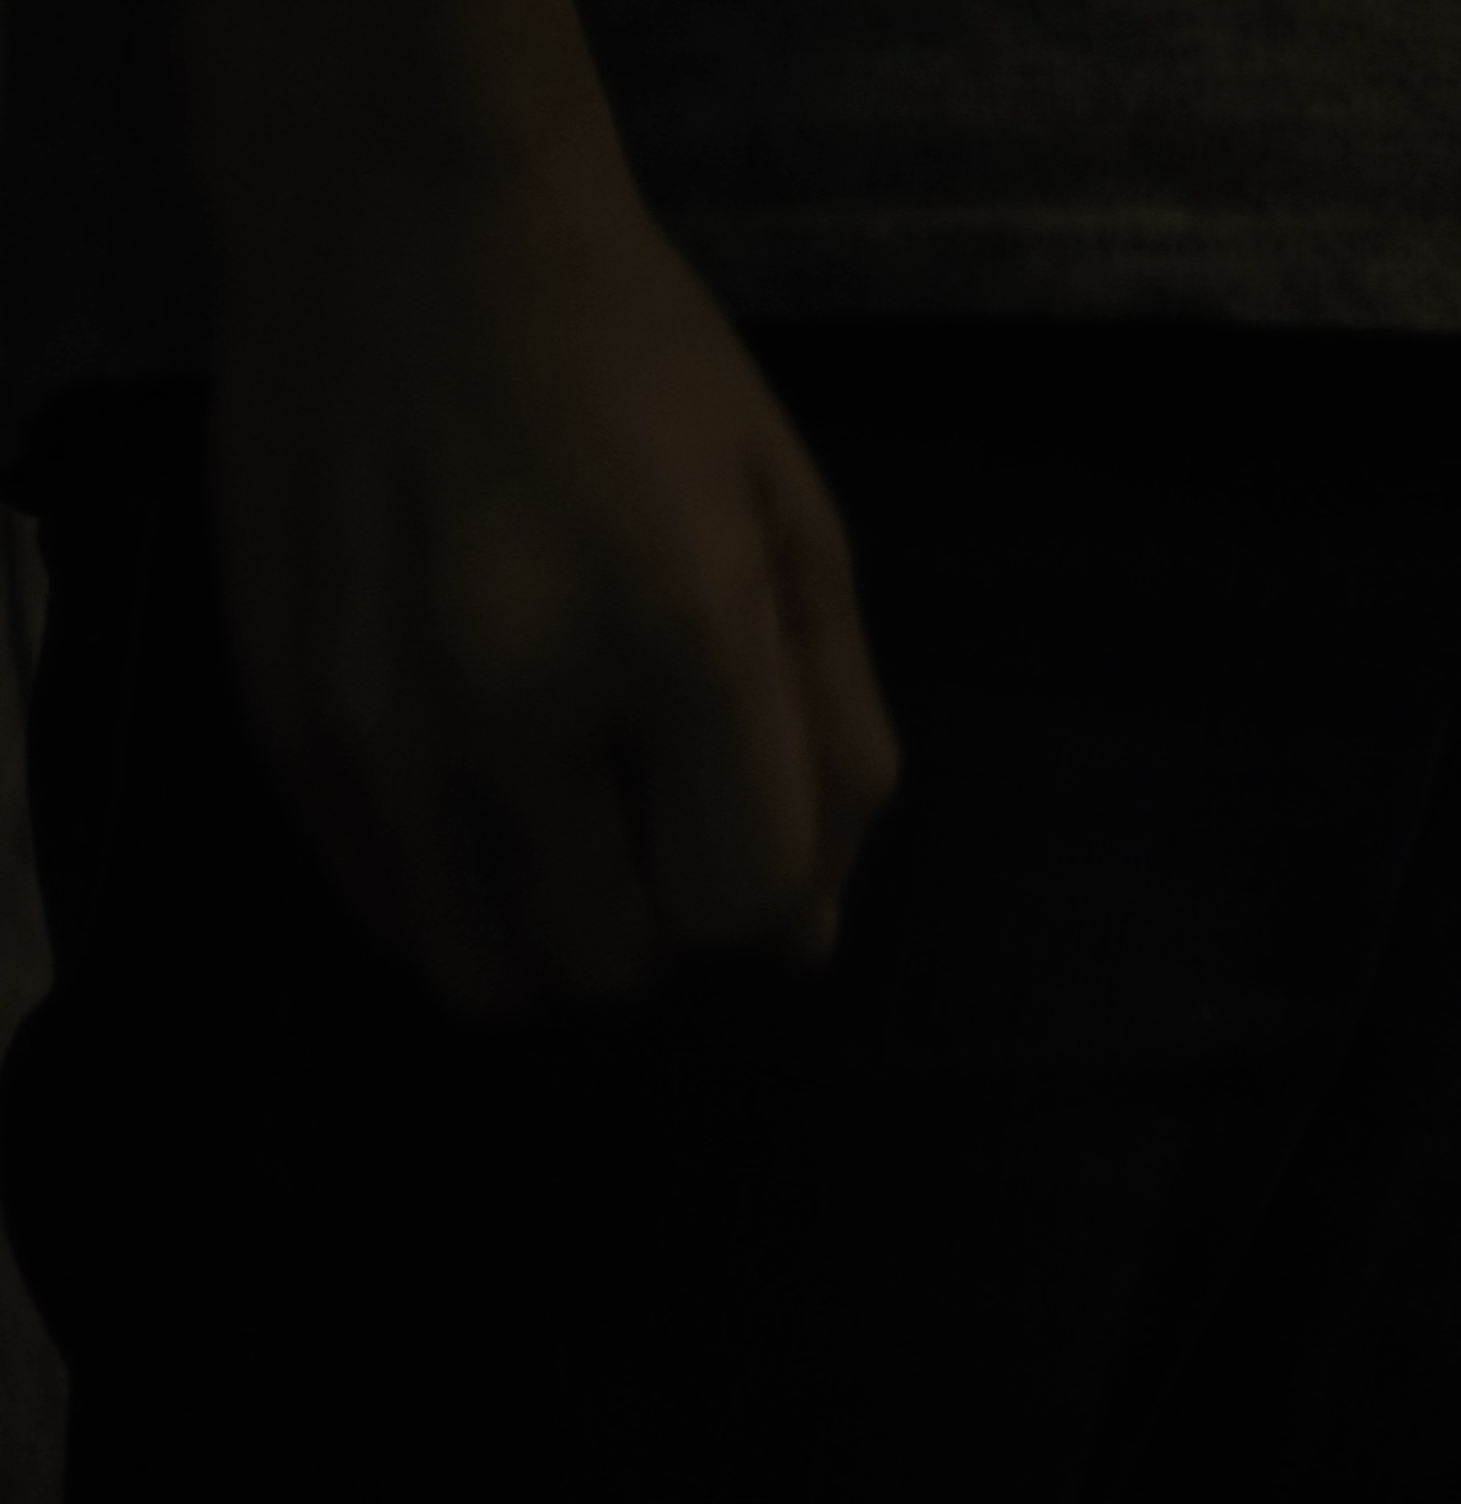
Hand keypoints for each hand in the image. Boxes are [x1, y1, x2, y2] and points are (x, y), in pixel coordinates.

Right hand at [205, 180, 899, 1021]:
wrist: (408, 228)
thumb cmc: (640, 369)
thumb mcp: (794, 527)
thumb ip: (833, 740)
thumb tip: (807, 939)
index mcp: (681, 629)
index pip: (744, 900)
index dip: (767, 889)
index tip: (744, 813)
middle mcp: (518, 688)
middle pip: (615, 960)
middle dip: (659, 919)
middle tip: (653, 812)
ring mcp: (381, 712)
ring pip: (480, 973)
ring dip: (546, 935)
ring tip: (566, 825)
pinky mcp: (282, 715)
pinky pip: (382, 908)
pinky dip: (446, 896)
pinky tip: (478, 794)